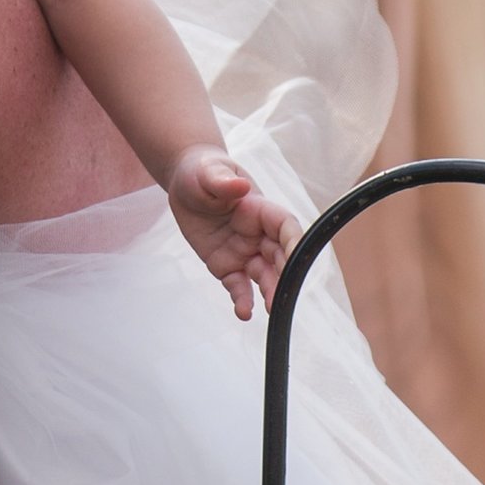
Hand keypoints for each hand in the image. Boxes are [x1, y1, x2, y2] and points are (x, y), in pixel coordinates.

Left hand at [166, 147, 296, 322]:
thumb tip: (241, 185)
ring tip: (270, 308)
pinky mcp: (227, 266)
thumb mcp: (209, 172)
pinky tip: (243, 312)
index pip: (285, 226)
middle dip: (285, 274)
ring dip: (270, 291)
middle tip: (282, 293)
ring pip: (264, 275)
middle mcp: (258, 234)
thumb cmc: (203, 172)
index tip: (297, 257)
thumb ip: (223, 181)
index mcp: (260, 209)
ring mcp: (244, 252)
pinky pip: (238, 286)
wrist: (187, 184)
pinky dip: (242, 300)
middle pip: (280, 256)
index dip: (294, 241)